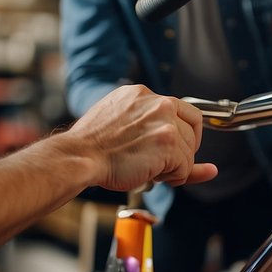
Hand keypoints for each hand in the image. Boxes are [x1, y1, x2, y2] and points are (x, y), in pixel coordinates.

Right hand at [70, 85, 217, 190]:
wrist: (80, 156)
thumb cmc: (92, 146)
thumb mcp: (121, 126)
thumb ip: (151, 130)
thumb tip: (189, 144)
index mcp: (142, 94)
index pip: (183, 109)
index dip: (185, 132)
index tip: (178, 146)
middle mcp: (158, 103)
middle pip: (191, 131)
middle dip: (180, 152)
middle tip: (162, 164)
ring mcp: (164, 122)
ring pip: (188, 151)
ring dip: (174, 166)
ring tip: (150, 170)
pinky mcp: (168, 142)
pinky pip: (185, 167)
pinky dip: (174, 177)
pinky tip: (153, 175)